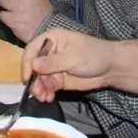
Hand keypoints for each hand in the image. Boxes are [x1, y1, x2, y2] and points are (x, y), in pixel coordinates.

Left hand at [0, 0, 53, 42]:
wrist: (47, 32)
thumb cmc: (44, 14)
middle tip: (16, 2)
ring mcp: (18, 7)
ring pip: (3, 0)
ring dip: (7, 6)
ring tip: (14, 11)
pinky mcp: (12, 19)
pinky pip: (2, 14)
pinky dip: (6, 17)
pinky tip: (13, 19)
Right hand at [22, 30, 137, 102]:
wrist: (110, 68)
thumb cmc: (92, 55)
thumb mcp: (72, 57)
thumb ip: (53, 62)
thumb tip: (34, 65)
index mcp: (51, 39)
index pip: (32, 49)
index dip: (27, 62)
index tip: (27, 76)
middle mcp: (49, 53)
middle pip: (34, 67)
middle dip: (34, 80)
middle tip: (37, 92)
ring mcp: (53, 67)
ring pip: (40, 79)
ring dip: (39, 88)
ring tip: (44, 97)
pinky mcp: (59, 80)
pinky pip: (48, 87)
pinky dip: (46, 93)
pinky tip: (49, 98)